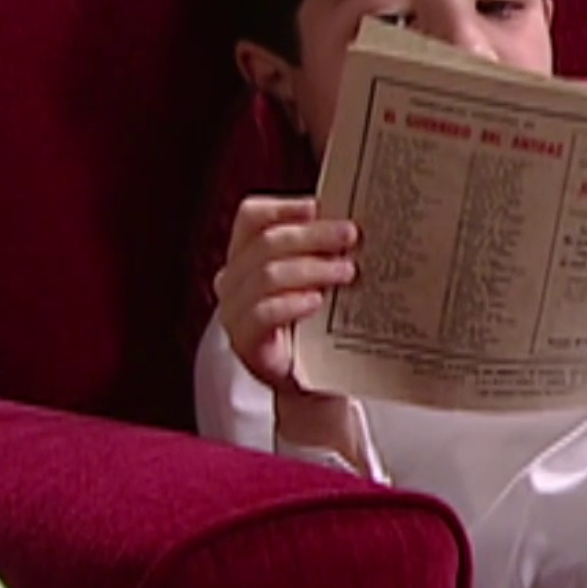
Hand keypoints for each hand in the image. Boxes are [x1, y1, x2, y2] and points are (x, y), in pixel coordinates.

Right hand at [212, 196, 358, 395]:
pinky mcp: (245, 343)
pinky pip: (261, 314)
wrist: (315, 381)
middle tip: (350, 235)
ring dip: (311, 268)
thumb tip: (352, 220)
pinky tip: (317, 302)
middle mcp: (234, 280)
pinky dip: (290, 303)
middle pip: (266, 243)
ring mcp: (234, 312)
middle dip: (312, 235)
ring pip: (265, 276)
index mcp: (248, 256)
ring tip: (347, 271)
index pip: (251, 218)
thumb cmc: (318, 324)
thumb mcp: (320, 279)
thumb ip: (324, 250)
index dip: (283, 207)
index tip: (319, 206)